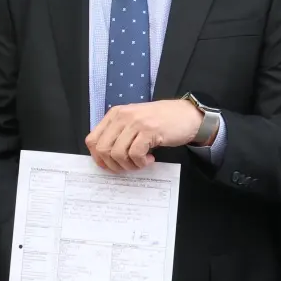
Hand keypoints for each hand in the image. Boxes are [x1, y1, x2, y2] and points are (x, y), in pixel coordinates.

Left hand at [85, 99, 203, 171]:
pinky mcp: (149, 131)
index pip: (92, 140)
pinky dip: (141, 163)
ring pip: (117, 153)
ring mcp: (135, 122)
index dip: (98, 158)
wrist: (188, 115)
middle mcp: (122, 116)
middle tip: (128, 166)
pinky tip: (150, 159)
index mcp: (115, 114)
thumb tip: (104, 157)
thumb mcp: (134, 122)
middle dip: (113, 165)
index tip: (110, 165)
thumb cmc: (161, 121)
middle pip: (102, 149)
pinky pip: (135, 154)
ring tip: (141, 163)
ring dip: (129, 165)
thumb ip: (118, 134)